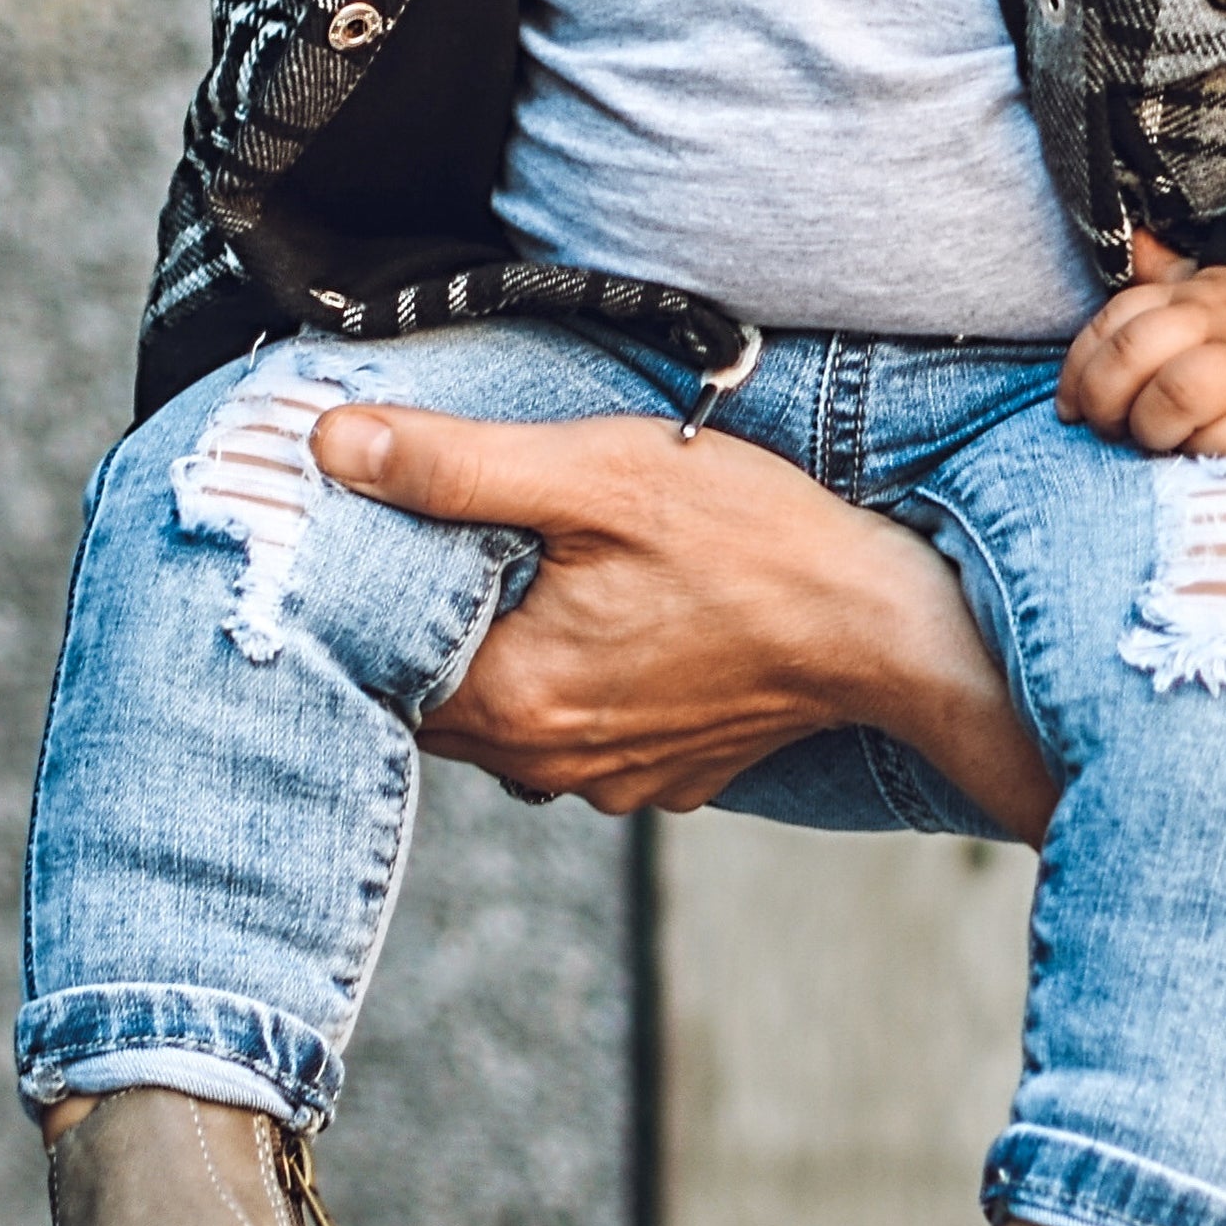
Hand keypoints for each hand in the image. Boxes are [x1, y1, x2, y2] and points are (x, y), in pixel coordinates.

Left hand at [307, 401, 1057, 839]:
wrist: (892, 625)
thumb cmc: (755, 545)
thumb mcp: (597, 474)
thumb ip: (454, 465)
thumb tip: (333, 445)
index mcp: (514, 701)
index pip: (373, 668)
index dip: (365, 599)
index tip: (372, 539)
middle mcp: (549, 766)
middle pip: (432, 697)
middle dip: (430, 626)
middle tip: (448, 539)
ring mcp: (609, 780)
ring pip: (505, 717)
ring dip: (504, 653)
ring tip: (531, 571)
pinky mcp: (661, 776)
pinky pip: (576, 731)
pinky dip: (573, 678)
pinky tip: (605, 616)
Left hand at [1057, 231, 1225, 460]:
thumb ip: (1173, 275)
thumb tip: (1137, 246)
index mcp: (1195, 295)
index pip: (1111, 322)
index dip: (1078, 369)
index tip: (1072, 406)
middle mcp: (1221, 325)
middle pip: (1132, 352)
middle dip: (1103, 398)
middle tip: (1111, 428)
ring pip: (1178, 391)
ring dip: (1153, 425)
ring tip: (1161, 441)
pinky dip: (1205, 450)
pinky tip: (1207, 452)